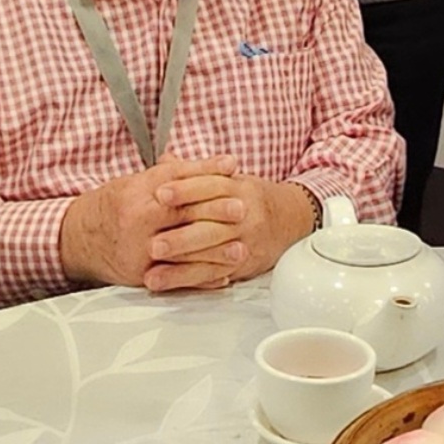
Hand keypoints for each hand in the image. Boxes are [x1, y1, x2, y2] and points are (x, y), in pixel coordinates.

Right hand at [59, 155, 239, 290]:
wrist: (80, 238)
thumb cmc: (116, 206)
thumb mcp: (140, 182)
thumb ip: (178, 173)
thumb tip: (222, 163)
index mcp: (138, 192)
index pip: (177, 179)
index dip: (207, 173)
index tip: (233, 170)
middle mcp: (137, 219)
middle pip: (182, 213)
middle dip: (215, 211)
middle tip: (242, 209)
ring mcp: (139, 249)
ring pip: (182, 250)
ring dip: (214, 252)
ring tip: (240, 249)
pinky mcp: (141, 274)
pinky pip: (176, 278)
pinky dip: (201, 279)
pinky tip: (222, 277)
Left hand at [144, 170, 313, 293]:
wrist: (291, 218)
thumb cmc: (251, 197)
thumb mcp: (229, 177)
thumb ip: (195, 171)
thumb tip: (164, 159)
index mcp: (237, 188)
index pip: (209, 187)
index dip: (184, 190)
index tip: (160, 194)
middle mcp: (243, 216)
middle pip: (209, 226)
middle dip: (180, 238)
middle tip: (153, 245)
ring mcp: (244, 242)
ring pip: (212, 256)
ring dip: (181, 267)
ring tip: (154, 274)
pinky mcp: (243, 265)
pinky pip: (217, 274)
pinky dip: (192, 281)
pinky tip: (171, 283)